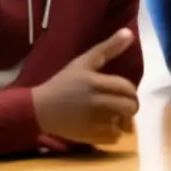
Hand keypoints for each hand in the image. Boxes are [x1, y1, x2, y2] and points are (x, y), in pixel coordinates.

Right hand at [32, 28, 138, 144]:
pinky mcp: (89, 136)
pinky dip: (113, 133)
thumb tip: (129, 32)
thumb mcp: (83, 62)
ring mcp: (93, 121)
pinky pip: (114, 138)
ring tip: (114, 115)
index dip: (131, 91)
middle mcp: (96, 102)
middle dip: (131, 106)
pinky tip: (105, 126)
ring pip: (123, 124)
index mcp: (95, 82)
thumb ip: (108, 48)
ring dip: (122, 120)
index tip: (125, 92)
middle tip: (124, 105)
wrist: (39, 109)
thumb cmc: (63, 83)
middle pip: (130, 107)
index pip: (127, 88)